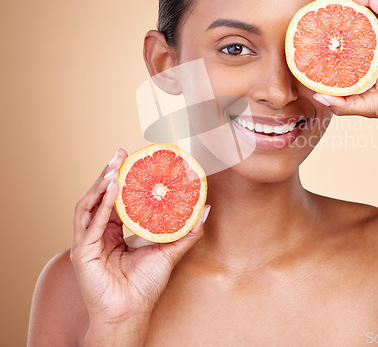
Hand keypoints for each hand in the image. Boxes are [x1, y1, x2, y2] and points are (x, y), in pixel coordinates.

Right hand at [70, 148, 208, 332]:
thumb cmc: (146, 285)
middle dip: (108, 173)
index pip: (114, 199)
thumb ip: (187, 230)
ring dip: (100, 184)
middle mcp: (98, 234)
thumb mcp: (170, 250)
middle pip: (99, 196)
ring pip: (89, 205)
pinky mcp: (82, 252)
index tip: (131, 158)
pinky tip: (112, 188)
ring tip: (114, 166)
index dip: (121, 178)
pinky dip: (101, 204)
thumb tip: (206, 207)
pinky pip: (90, 223)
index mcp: (113, 232)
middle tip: (119, 153)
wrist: (132, 313)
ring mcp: (87, 242)